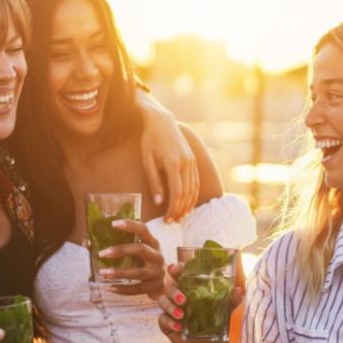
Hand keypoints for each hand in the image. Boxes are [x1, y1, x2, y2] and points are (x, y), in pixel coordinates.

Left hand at [98, 219, 165, 297]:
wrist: (166, 284)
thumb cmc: (148, 263)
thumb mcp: (143, 251)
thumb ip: (125, 245)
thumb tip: (90, 242)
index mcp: (154, 243)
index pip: (144, 230)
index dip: (130, 225)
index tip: (113, 224)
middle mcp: (158, 256)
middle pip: (140, 250)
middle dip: (120, 250)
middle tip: (102, 253)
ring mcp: (157, 272)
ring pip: (138, 272)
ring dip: (119, 273)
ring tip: (103, 273)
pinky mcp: (154, 287)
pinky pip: (136, 289)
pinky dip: (122, 289)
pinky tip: (109, 288)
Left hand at [138, 91, 198, 221]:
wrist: (162, 121)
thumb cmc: (150, 140)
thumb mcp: (147, 160)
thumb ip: (154, 182)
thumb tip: (159, 202)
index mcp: (173, 163)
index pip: (177, 193)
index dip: (173, 209)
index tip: (167, 219)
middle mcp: (186, 163)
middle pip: (187, 193)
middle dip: (181, 210)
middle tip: (174, 222)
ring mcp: (192, 161)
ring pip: (194, 189)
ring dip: (188, 204)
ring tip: (181, 216)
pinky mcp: (193, 160)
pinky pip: (195, 181)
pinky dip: (192, 194)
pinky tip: (187, 203)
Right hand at [156, 263, 242, 342]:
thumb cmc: (217, 324)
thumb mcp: (225, 310)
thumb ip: (231, 300)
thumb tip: (239, 290)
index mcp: (190, 290)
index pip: (179, 275)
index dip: (175, 269)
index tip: (175, 269)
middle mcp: (179, 298)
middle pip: (169, 287)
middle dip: (173, 291)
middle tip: (184, 300)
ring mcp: (171, 311)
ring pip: (162, 301)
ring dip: (170, 306)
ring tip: (181, 315)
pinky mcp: (168, 325)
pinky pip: (162, 320)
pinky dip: (169, 322)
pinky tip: (178, 327)